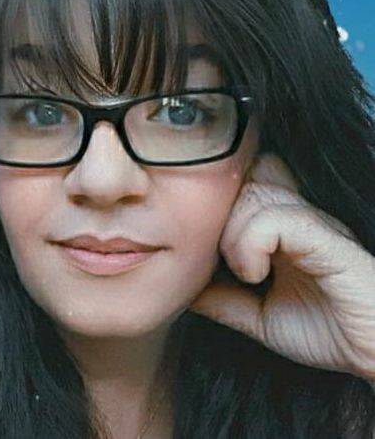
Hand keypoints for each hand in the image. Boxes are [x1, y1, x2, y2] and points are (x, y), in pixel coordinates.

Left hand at [190, 153, 374, 380]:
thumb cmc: (328, 330)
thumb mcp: (260, 318)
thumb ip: (225, 301)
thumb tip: (184, 290)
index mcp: (283, 226)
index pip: (244, 182)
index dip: (219, 205)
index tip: (209, 246)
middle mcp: (297, 216)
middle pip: (243, 183)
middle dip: (219, 222)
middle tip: (224, 263)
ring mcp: (313, 224)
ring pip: (254, 195)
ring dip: (232, 237)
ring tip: (245, 273)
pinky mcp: (328, 239)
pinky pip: (278, 218)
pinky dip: (252, 245)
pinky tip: (257, 274)